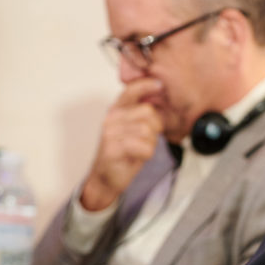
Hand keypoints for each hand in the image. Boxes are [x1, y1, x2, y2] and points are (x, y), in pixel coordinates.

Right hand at [80, 78, 164, 210]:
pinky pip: (144, 147)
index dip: (146, 85)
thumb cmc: (123, 154)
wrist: (105, 179)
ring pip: (148, 131)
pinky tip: (137, 157)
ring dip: (151, 143)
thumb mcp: (131, 130)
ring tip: (140, 149)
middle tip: (147, 139)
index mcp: (115, 111)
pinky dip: (146, 154)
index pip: (130, 90)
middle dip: (156, 127)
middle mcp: (111, 119)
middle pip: (148, 112)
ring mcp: (110, 133)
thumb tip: (159, 100)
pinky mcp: (113, 149)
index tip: (159, 84)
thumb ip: (141, 116)